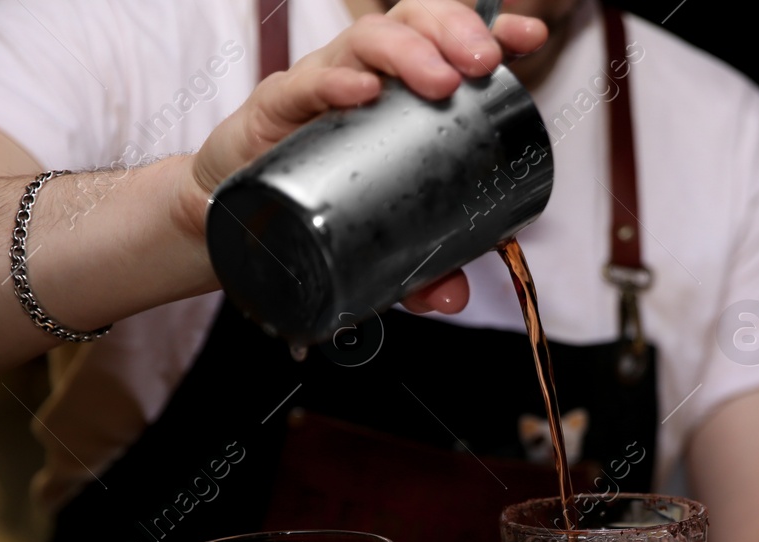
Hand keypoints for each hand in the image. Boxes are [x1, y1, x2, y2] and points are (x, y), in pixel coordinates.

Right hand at [178, 0, 546, 310]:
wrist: (234, 221)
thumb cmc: (315, 208)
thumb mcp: (380, 246)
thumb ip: (420, 272)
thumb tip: (453, 298)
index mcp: (400, 94)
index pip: (448, 46)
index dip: (488, 33)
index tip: (525, 40)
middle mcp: (364, 77)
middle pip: (413, 22)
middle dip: (453, 31)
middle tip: (481, 64)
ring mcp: (320, 87)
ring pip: (365, 40)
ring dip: (408, 50)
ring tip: (439, 80)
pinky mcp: (275, 107)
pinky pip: (304, 83)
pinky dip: (336, 83)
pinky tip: (362, 92)